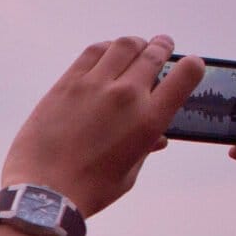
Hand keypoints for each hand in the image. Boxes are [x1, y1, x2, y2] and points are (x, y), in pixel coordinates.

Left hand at [0, 37, 199, 216]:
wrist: (44, 191)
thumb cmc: (89, 189)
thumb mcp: (129, 172)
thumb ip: (145, 147)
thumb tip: (158, 138)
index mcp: (150, 120)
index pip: (186, 75)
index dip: (192, 66)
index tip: (188, 66)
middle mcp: (127, 95)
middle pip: (153, 54)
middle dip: (162, 47)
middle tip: (162, 46)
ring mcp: (95, 85)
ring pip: (124, 45)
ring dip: (135, 44)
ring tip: (136, 48)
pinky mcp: (67, 83)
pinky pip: (92, 52)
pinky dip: (106, 48)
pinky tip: (107, 53)